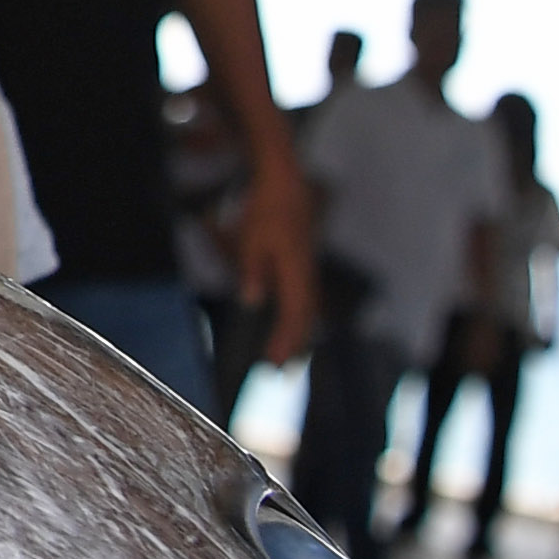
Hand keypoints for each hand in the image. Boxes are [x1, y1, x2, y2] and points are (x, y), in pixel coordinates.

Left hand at [235, 137, 323, 371]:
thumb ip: (253, 271)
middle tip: (278, 372)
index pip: (295, 313)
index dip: (286, 339)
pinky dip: (296, 318)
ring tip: (283, 359)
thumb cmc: (267, 211)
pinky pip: (303, 299)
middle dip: (292, 345)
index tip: (274, 361)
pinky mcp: (303, 266)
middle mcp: (307, 274)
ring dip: (296, 335)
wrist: (285, 186)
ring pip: (306, 310)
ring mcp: (307, 270)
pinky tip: (287, 329)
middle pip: (305, 318)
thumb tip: (252, 300)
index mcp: (296, 270)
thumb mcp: (251, 239)